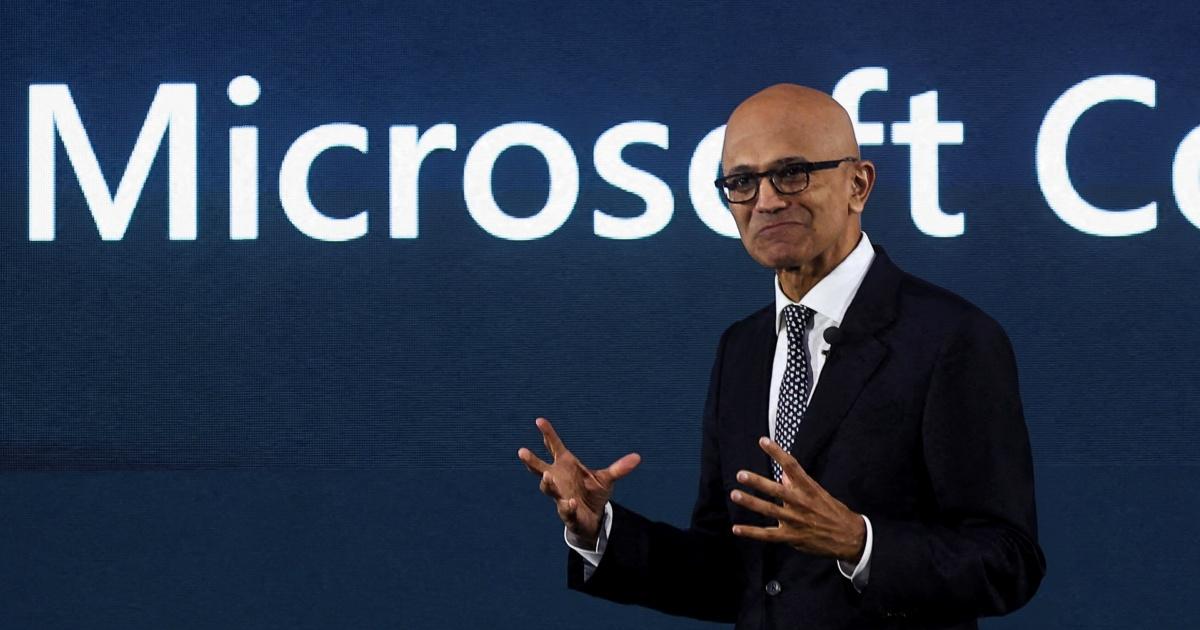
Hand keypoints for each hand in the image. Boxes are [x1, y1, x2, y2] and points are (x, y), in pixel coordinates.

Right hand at [518, 417, 640, 547]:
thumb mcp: (607, 479)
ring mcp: (560, 496)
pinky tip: (572, 502)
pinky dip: (568, 506)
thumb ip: (619, 468)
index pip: (554, 447)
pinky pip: (566, 509)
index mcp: (566, 465)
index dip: (547, 434)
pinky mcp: (567, 512)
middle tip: (522, 451)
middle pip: (539, 468)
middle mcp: (559, 479)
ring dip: (547, 483)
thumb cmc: (593, 493)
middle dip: (531, 461)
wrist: (593, 518)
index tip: (539, 420)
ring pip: (548, 488)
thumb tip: (637, 457)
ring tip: (547, 475)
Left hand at [729, 437, 865, 561]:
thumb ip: (799, 484)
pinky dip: (751, 532)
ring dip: (751, 503)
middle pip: (777, 490)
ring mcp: (795, 521)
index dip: (777, 452)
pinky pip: (767, 535)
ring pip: (769, 510)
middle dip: (758, 482)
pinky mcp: (791, 537)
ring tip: (735, 495)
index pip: (792, 466)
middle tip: (741, 474)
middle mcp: (801, 503)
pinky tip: (736, 529)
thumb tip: (783, 474)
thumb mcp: (819, 493)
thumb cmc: (833, 511)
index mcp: (809, 489)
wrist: (850, 537)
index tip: (763, 440)